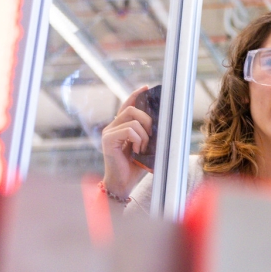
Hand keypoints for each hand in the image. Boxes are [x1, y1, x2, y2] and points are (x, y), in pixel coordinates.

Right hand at [101, 85, 152, 199]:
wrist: (124, 183)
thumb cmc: (135, 167)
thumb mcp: (146, 146)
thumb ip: (149, 133)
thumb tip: (163, 120)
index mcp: (120, 127)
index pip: (127, 105)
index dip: (136, 95)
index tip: (146, 88)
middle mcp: (112, 127)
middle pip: (132, 109)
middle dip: (148, 120)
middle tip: (152, 135)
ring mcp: (108, 133)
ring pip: (133, 120)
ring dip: (145, 134)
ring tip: (143, 148)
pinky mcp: (107, 140)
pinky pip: (129, 130)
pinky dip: (139, 139)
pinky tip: (137, 151)